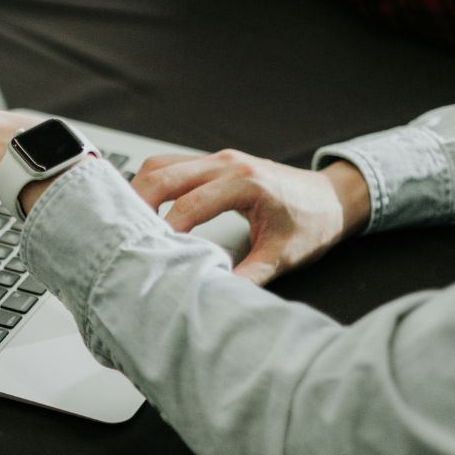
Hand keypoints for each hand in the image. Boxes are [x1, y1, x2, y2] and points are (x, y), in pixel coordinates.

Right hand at [131, 150, 370, 284]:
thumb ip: (248, 276)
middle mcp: (227, 163)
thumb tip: (214, 294)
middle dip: (137, 203)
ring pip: (162, 165)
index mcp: (245, 182)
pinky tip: (144, 208)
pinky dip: (152, 185)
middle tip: (121, 233)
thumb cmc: (312, 221)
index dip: (165, 229)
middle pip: (164, 174)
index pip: (189, 204)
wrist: (333, 198)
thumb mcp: (283, 256)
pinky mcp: (213, 164)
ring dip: (140, 189)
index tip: (149, 252)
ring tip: (126, 221)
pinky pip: (172, 166)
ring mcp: (218, 159)